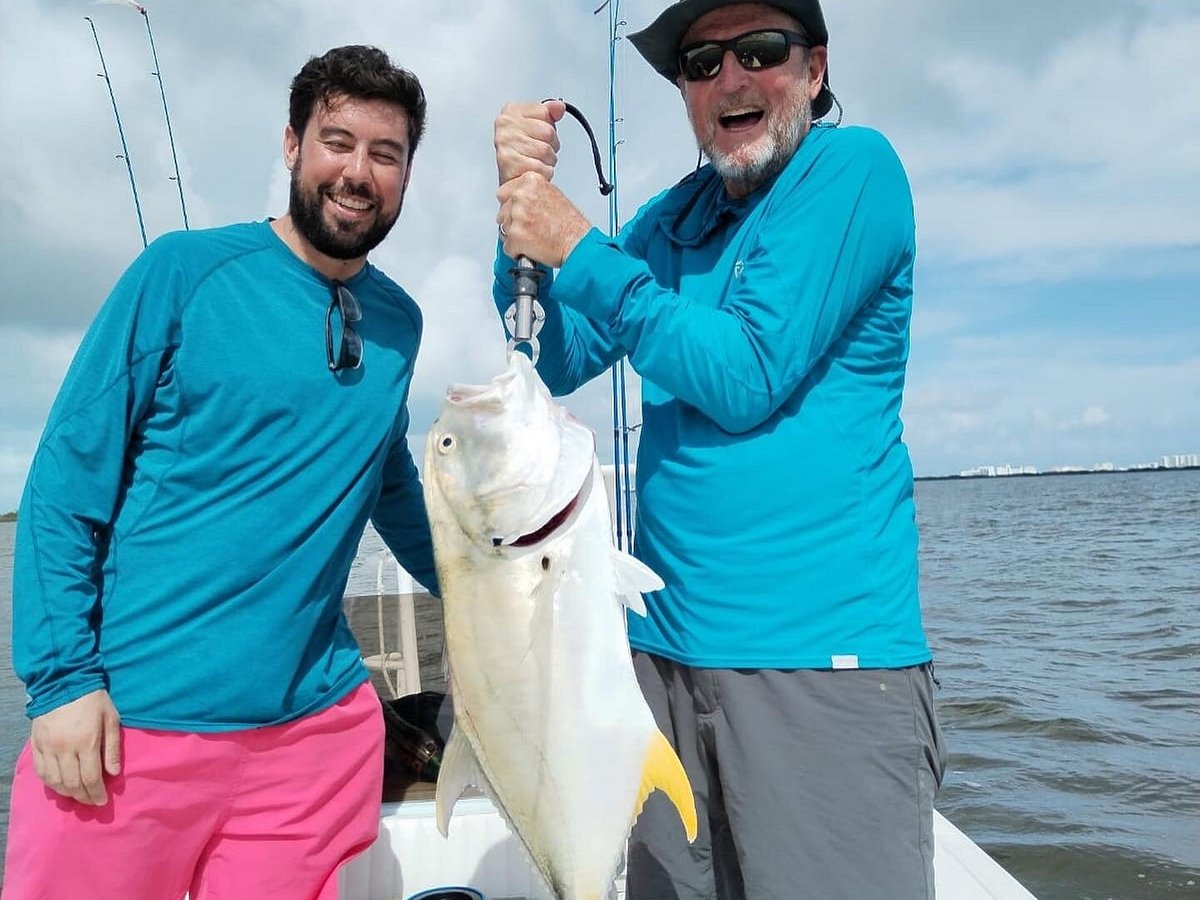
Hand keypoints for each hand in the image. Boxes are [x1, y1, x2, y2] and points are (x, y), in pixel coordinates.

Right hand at [31, 689, 121, 805]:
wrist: (64, 681)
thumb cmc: (94, 700)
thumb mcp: (111, 719)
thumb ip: (112, 748)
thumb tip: (114, 773)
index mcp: (86, 743)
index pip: (90, 778)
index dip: (96, 793)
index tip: (102, 801)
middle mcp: (64, 749)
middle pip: (72, 783)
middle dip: (83, 797)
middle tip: (91, 802)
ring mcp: (48, 748)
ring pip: (54, 781)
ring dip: (66, 793)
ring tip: (77, 796)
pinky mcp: (36, 744)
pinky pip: (40, 771)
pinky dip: (50, 783)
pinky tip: (59, 786)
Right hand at [495, 100, 565, 185]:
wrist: (513, 182)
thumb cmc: (524, 155)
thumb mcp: (537, 127)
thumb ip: (549, 113)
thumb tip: (559, 106)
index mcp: (510, 111)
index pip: (545, 112)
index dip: (547, 127)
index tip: (535, 135)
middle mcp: (505, 125)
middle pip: (548, 131)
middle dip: (549, 145)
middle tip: (536, 153)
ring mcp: (506, 143)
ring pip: (546, 150)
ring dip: (547, 161)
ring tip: (534, 163)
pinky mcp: (510, 163)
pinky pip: (542, 168)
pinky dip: (543, 174)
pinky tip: (532, 172)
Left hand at [497, 172, 591, 268]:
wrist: (577, 244)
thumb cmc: (570, 224)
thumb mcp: (552, 195)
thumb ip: (532, 193)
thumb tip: (519, 198)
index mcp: (530, 181)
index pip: (504, 192)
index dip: (512, 206)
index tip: (522, 213)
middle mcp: (521, 195)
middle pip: (502, 212)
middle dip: (512, 222)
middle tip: (530, 228)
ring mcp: (516, 216)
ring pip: (503, 229)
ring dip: (514, 236)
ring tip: (533, 237)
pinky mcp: (515, 236)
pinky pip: (507, 247)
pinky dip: (517, 251)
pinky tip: (532, 247)